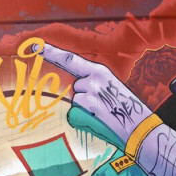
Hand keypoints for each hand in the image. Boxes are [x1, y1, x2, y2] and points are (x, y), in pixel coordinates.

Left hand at [35, 42, 151, 145]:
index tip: (34, 46)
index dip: (51, 52)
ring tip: (105, 116)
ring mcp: (89, 93)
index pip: (70, 60)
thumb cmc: (128, 111)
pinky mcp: (87, 108)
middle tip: (104, 108)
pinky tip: (100, 122)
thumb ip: (95, 84)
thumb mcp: (114, 89)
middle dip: (84, 98)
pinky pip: (76, 115)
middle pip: (75, 88)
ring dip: (86, 111)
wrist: (141, 128)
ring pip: (76, 103)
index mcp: (100, 72)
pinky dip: (85, 121)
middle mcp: (93, 79)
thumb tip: (77, 90)